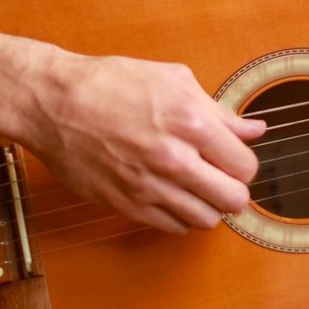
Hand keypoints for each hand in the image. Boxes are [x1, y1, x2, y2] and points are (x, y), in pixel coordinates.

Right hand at [0, 29, 265, 233]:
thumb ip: (219, 111)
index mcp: (191, 122)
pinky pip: (173, 227)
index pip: (245, 166)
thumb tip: (254, 129)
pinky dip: (181, 217)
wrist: (54, 104)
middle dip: (233, 191)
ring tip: (197, 190)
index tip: (232, 160)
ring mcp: (149, 186)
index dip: (243, 165)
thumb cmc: (111, 83)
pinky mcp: (127, 205)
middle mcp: (174, 159)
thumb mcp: (173, 80)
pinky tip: (173, 197)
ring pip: (206, 220)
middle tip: (221, 180)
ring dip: (209, 207)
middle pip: (233, 200)